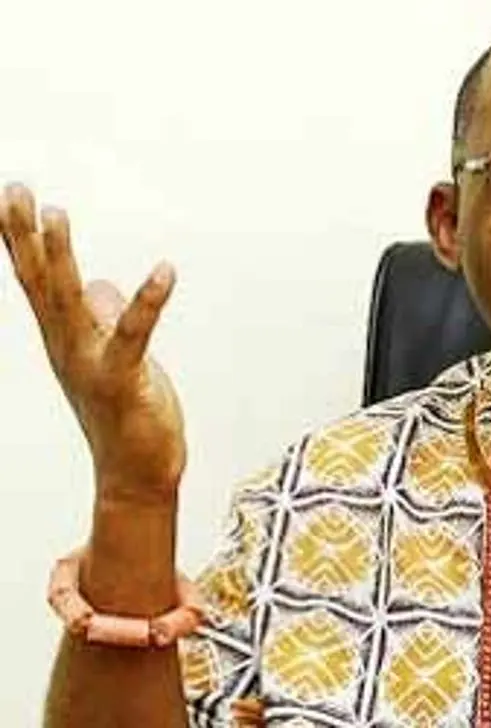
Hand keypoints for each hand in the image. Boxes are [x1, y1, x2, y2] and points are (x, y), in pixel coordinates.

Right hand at [1, 183, 185, 505]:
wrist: (135, 474)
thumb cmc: (126, 415)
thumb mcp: (115, 357)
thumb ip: (104, 319)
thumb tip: (103, 285)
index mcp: (65, 339)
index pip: (38, 281)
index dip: (22, 240)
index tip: (10, 195)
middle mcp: (68, 348)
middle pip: (42, 284)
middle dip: (27, 236)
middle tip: (17, 189)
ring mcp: (91, 364)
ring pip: (71, 303)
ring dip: (63, 258)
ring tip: (56, 214)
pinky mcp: (124, 381)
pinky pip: (133, 335)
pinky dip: (147, 301)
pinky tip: (164, 270)